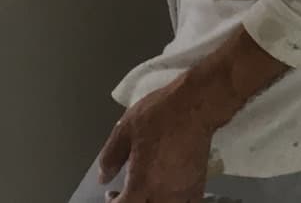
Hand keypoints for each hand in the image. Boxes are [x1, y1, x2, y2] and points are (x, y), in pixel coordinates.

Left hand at [97, 74, 221, 202]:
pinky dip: (172, 201)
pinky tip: (167, 191)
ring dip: (151, 202)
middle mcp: (163, 194)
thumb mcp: (125, 129)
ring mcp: (182, 194)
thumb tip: (103, 177)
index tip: (111, 194)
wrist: (195, 106)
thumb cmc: (159, 115)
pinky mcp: (197, 188)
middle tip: (124, 194)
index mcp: (142, 183)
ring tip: (145, 192)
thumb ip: (111, 157)